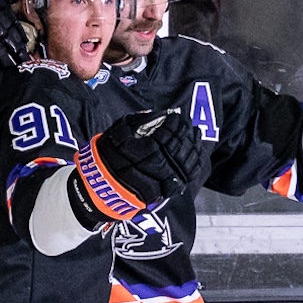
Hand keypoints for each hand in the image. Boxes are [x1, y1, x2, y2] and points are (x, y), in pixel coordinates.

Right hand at [71, 110, 202, 225]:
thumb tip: (158, 115)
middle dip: (186, 131)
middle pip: (180, 145)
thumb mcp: (118, 133)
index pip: (168, 133)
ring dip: (193, 144)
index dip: (175, 123)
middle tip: (188, 122)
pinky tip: (197, 151)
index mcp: (147, 150)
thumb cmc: (109, 156)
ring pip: (187, 159)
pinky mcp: (170, 188)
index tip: (177, 116)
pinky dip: (195, 161)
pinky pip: (189, 174)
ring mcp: (166, 178)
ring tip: (195, 133)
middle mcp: (160, 165)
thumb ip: (138, 122)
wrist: (105, 186)